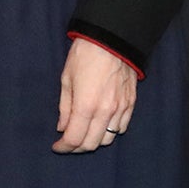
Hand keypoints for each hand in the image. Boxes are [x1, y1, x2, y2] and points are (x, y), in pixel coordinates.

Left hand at [54, 37, 138, 152]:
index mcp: (86, 106)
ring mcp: (121, 109)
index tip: (57, 146)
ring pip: (108, 139)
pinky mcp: (131, 104)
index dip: (64, 147)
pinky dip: (110, 132)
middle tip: (68, 143)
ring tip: (84, 134)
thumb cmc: (84, 56)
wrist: (111, 40)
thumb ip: (65, 108)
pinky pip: (121, 128)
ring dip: (94, 141)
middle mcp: (106, 111)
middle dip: (77, 147)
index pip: (74, 139)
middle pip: (92, 144)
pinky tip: (101, 126)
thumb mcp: (66, 80)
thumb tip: (62, 127)